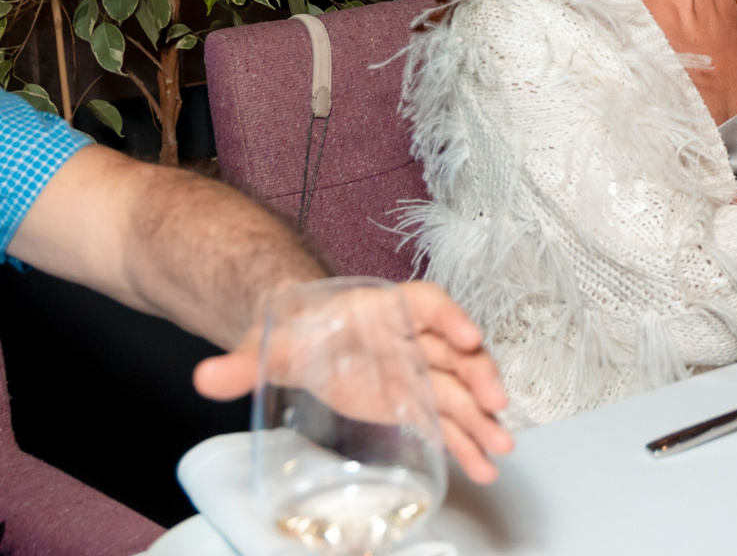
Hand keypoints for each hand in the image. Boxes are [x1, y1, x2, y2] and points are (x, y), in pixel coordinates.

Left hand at [194, 281, 514, 483]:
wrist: (299, 339)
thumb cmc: (295, 331)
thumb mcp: (268, 344)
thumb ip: (242, 362)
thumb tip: (205, 377)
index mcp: (382, 310)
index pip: (425, 304)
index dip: (451, 318)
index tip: (466, 338)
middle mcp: (408, 338)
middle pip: (454, 352)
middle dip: (478, 377)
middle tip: (494, 402)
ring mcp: (415, 370)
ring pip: (457, 390)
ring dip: (481, 417)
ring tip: (501, 446)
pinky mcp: (411, 401)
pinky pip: (445, 420)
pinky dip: (465, 440)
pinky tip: (480, 463)